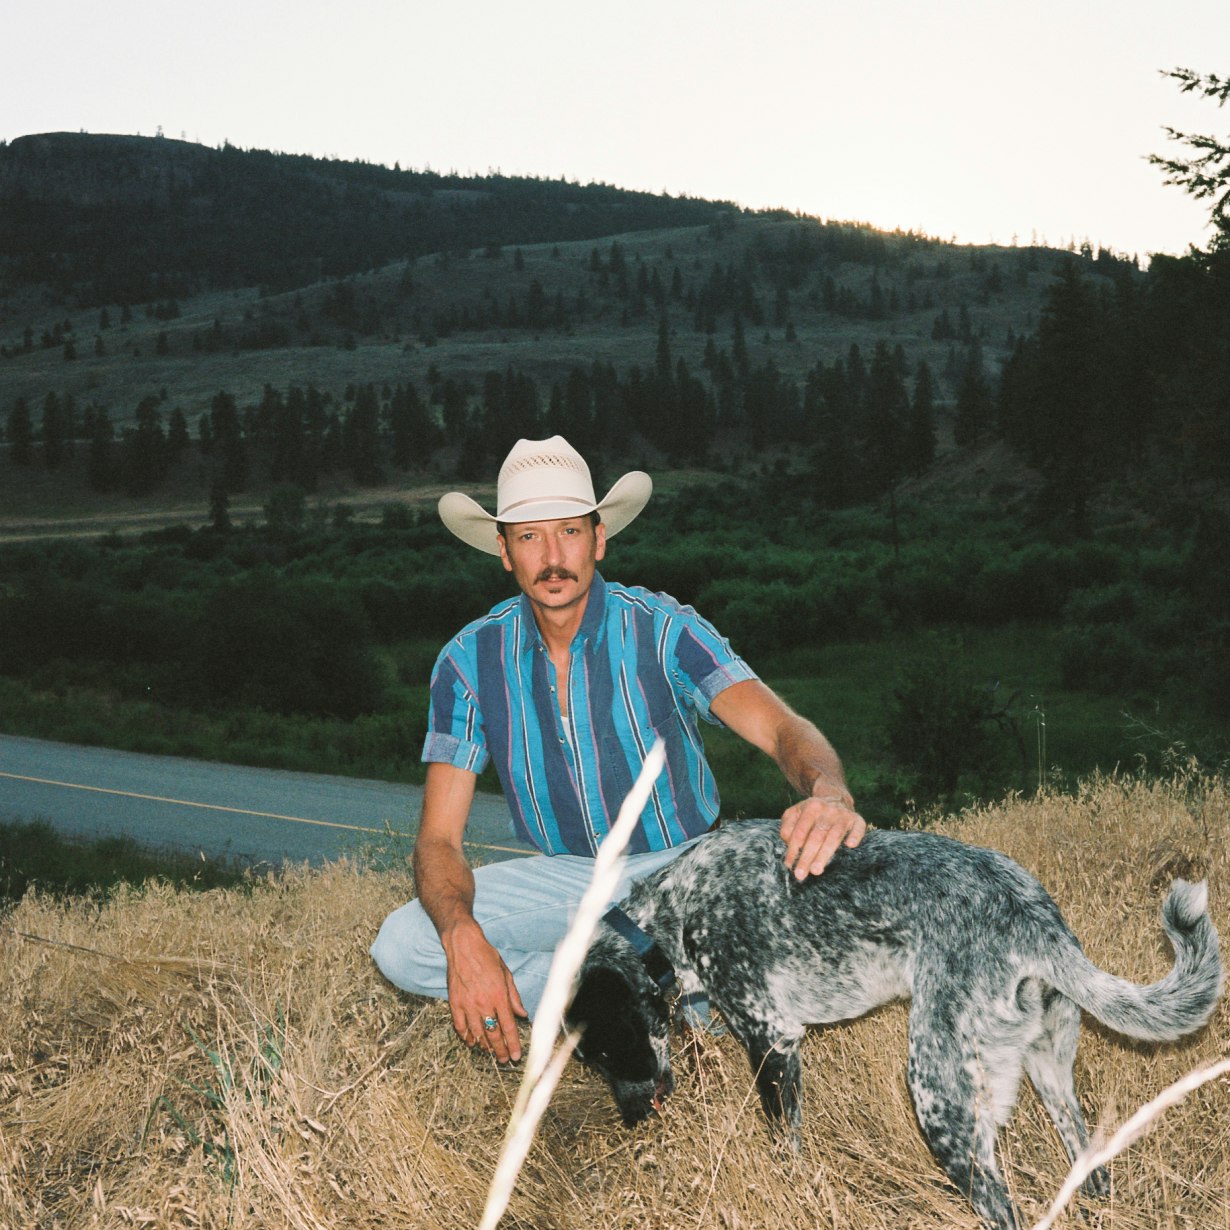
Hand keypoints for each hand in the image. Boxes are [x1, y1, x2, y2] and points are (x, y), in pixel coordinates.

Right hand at [442, 918, 527, 1062]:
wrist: (463, 945)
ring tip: (491, 1052)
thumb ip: (514, 996)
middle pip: (493, 1034)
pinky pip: (460, 1026)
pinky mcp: (454, 1002)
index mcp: (499, 995)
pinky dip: (466, 1036)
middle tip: (505, 1059)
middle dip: (500, 1050)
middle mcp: (483, 1003)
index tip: (517, 1055)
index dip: (513, 1044)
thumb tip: (522, 1014)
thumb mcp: (506, 973)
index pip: (508, 1026)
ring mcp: (467, 1004)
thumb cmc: (487, 957)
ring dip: (484, 1045)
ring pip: (476, 1033)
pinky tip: (471, 1041)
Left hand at [780, 793, 865, 880]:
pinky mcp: (857, 819)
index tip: (789, 865)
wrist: (834, 797)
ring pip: (834, 836)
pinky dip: (855, 835)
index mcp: (810, 807)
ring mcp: (843, 814)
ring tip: (816, 870)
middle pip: (816, 836)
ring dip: (825, 854)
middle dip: (807, 857)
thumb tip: (789, 843)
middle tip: (800, 874)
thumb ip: (787, 828)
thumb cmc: (810, 813)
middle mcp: (827, 810)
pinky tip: (850, 845)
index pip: (799, 832)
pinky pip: (858, 828)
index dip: (793, 849)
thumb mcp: (794, 814)